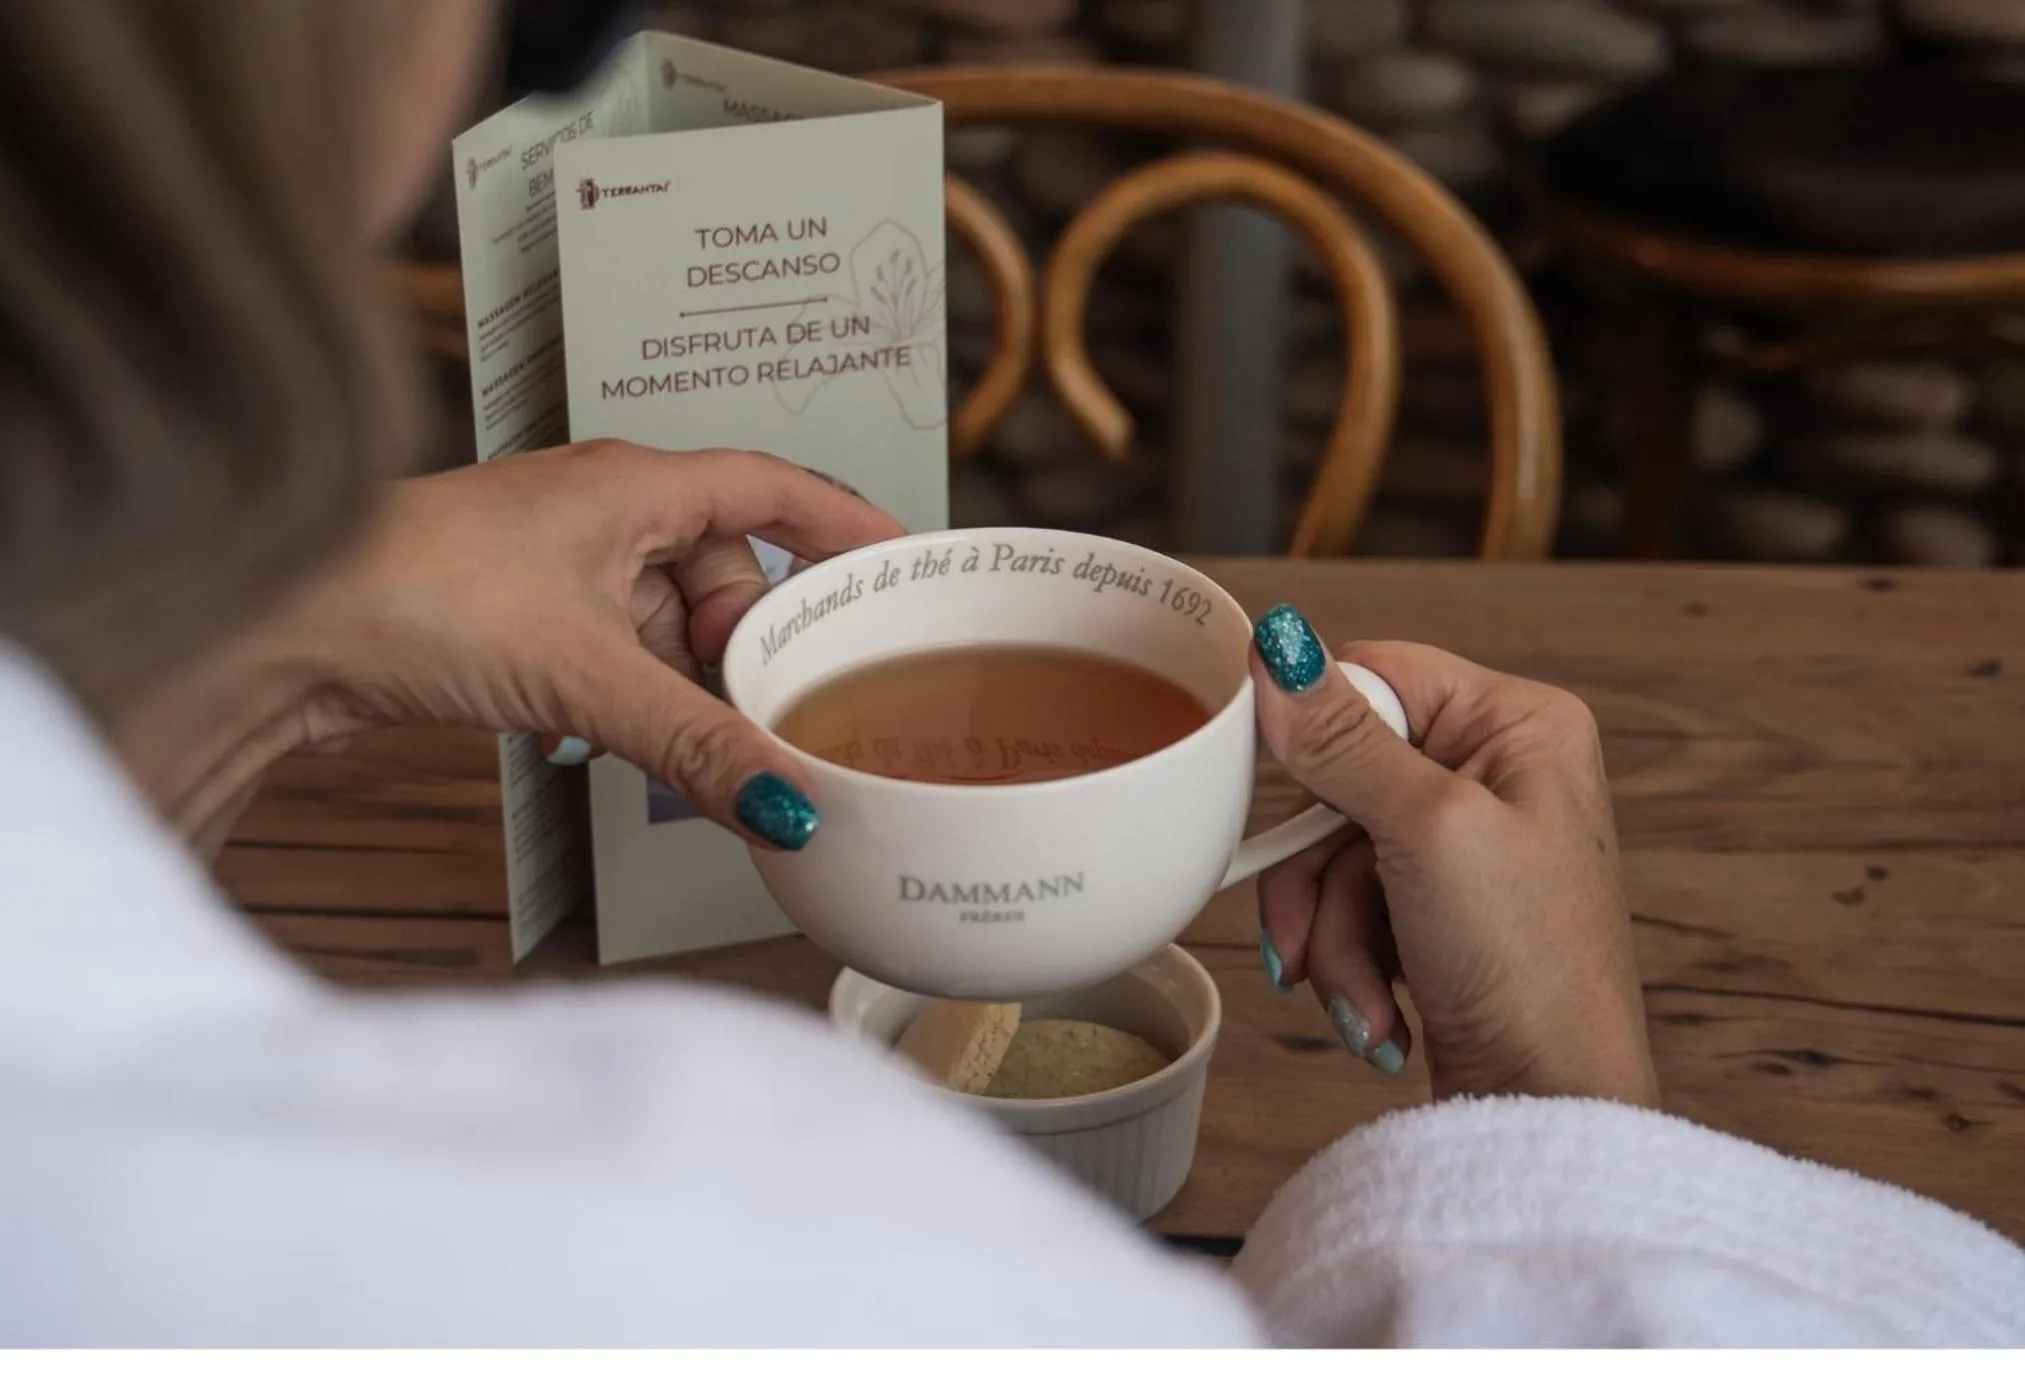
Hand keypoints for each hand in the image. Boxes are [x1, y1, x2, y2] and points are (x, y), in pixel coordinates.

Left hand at [144, 441, 901, 851]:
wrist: (279, 625)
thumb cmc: (416, 592)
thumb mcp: (587, 675)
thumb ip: (694, 743)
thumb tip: (788, 803)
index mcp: (637, 484)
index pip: (776, 487)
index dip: (846, 522)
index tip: (905, 564)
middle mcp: (605, 510)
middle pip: (728, 570)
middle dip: (759, 642)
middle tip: (792, 708)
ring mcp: (560, 562)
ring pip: (670, 620)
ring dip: (694, 683)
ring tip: (713, 748)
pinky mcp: (523, 613)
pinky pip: (621, 651)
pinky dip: (643, 697)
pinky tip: (643, 750)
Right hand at [1249, 606, 1657, 1106]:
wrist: (1549, 1107)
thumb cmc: (1527, 964)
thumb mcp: (1426, 830)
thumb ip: (1342, 738)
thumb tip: (1278, 644)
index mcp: (1518, 723)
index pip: (1375, 675)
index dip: (1315, 735)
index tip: (1273, 787)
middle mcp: (1498, 771)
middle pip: (1341, 776)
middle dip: (1320, 875)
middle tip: (1307, 937)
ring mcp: (1468, 844)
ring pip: (1334, 852)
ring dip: (1330, 932)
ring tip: (1364, 997)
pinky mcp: (1441, 908)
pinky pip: (1351, 904)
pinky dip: (1351, 961)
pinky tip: (1381, 1011)